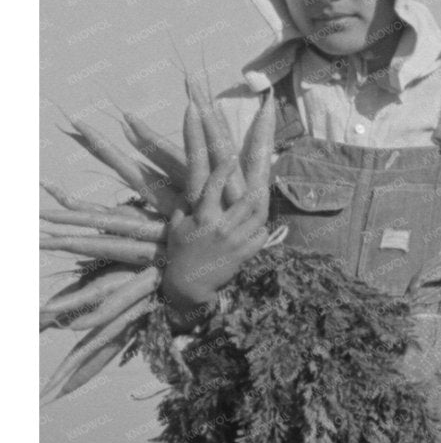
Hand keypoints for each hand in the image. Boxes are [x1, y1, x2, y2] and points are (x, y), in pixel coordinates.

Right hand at [161, 160, 269, 314]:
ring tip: (263, 202)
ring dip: (262, 209)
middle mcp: (220, 227)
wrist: (187, 284)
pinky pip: (262, 237)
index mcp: (202, 217)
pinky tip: (259, 228)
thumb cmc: (179, 253)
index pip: (214, 186)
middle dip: (256, 188)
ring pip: (258, 218)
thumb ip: (183, 208)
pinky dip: (263, 231)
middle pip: (246, 201)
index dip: (223, 169)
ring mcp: (234, 241)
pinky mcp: (242, 255)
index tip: (231, 158)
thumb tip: (189, 191)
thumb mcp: (175, 228)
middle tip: (260, 181)